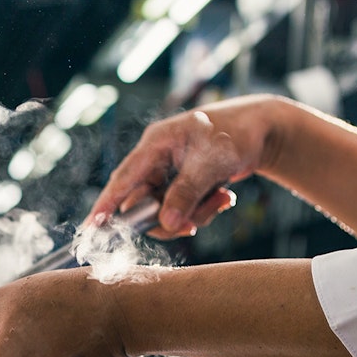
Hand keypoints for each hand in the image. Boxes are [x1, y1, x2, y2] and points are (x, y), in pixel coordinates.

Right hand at [87, 95, 279, 237]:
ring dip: (193, 214)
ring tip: (222, 200)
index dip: (106, 204)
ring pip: (164, 210)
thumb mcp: (212, 163)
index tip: (92, 227)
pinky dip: (202, 210)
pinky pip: (180, 209)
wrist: (264, 129)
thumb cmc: (237, 134)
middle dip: (168, 218)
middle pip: (143, 203)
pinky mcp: (181, 184)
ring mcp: (168, 173)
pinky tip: (223, 198)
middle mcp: (156, 159)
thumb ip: (187, 193)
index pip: (123, 179)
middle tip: (192, 225)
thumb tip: (167, 222)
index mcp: (155, 144)